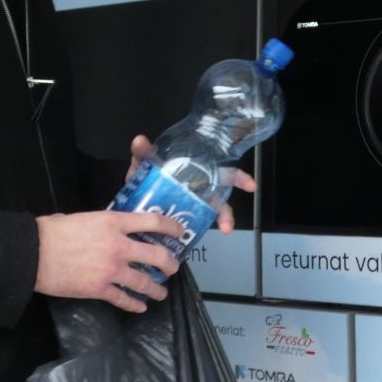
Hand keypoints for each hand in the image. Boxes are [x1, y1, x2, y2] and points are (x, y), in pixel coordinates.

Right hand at [34, 210, 182, 312]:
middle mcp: (119, 245)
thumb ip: (103, 223)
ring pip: (144, 282)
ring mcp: (111, 269)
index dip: (171, 227)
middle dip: (170, 263)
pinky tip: (140, 307)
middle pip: (156, 255)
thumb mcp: (84, 218)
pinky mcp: (99, 289)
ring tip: (161, 293)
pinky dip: (134, 304)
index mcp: (114, 222)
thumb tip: (108, 229)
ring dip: (156, 289)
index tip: (180, 232)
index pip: (152, 222)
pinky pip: (124, 299)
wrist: (34, 253)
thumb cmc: (53, 231)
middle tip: (173, 267)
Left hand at [126, 134, 256, 233]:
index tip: (250, 186)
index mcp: (192, 172)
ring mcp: (190, 206)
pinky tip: (186, 241)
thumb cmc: (144, 177)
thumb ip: (143, 152)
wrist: (130, 199)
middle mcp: (196, 189)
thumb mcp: (143, 164)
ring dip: (214, 225)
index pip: (221, 172)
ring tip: (214, 233)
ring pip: (209, 216)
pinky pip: (192, 229)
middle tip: (227, 223)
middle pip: (219, 198)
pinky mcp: (181, 220)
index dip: (238, 178)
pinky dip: (191, 235)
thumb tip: (140, 141)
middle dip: (227, 212)